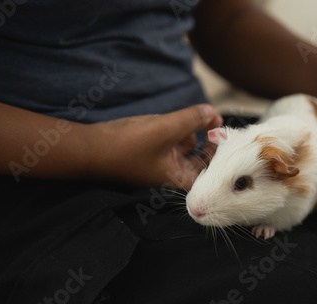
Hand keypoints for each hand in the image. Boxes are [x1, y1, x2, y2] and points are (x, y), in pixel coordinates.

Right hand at [87, 104, 222, 189]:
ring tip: (205, 116)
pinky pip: (174, 139)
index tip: (226, 136)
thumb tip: (213, 112)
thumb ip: (192, 120)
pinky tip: (183, 117)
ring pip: (188, 146)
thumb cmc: (128, 145)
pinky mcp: (152, 149)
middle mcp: (172, 172)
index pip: (211, 174)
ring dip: (196, 131)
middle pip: (202, 160)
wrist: (90, 148)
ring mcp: (162, 160)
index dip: (221, 157)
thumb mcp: (165, 129)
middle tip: (218, 122)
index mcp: (178, 178)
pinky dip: (180, 128)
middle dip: (211, 140)